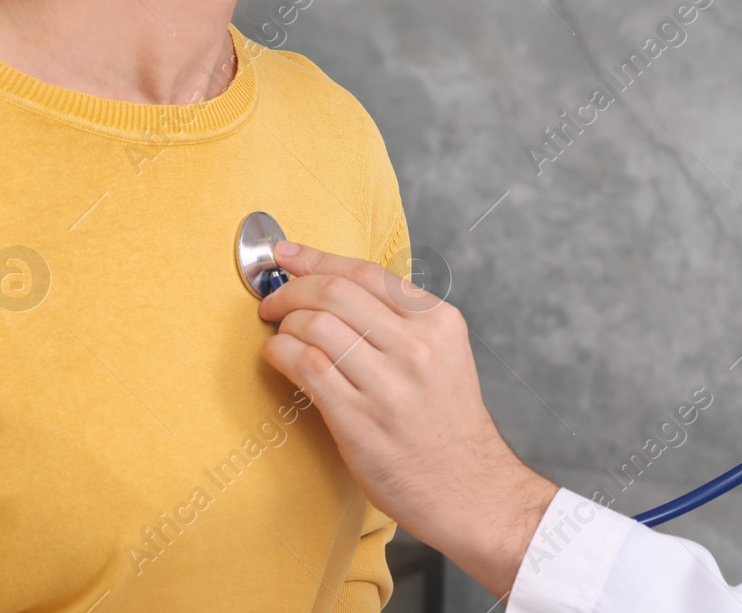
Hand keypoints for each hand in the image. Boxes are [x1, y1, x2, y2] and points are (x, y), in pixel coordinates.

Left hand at [257, 241, 558, 597]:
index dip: (318, 257)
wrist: (468, 487)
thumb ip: (402, 320)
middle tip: (273, 301)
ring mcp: (389, 384)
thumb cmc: (447, 423)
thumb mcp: (444, 355)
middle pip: (337, 291)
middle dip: (292, 288)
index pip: (369, 272)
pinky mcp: (360, 419)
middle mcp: (417, 347)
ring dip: (284, 323)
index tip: (287, 254)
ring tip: (279, 334)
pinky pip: (306, 367)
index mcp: (439, 322)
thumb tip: (336, 287)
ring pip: (315, 325)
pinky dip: (281, 353)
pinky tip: (278, 357)